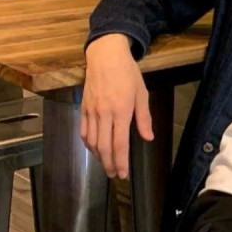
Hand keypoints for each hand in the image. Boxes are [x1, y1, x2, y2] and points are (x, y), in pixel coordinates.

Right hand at [80, 33, 152, 178]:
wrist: (106, 56)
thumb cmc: (128, 73)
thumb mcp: (141, 93)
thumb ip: (143, 117)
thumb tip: (148, 137)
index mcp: (121, 110)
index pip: (120, 143)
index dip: (121, 161)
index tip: (123, 174)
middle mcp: (104, 114)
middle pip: (104, 147)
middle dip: (109, 164)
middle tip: (114, 175)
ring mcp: (92, 112)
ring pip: (92, 142)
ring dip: (98, 157)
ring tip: (106, 164)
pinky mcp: (84, 108)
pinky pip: (84, 132)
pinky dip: (88, 144)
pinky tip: (94, 149)